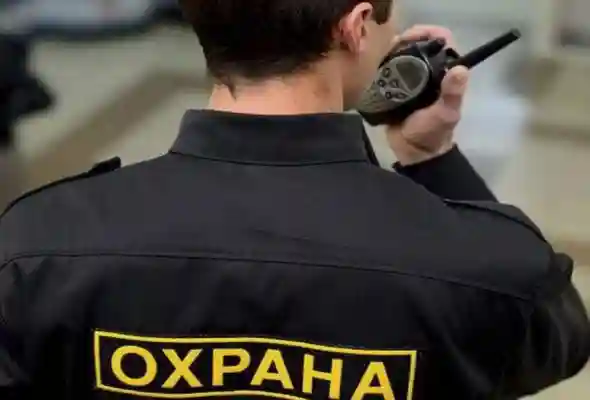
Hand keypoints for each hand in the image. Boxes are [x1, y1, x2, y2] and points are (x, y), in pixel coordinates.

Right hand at [386, 25, 469, 165]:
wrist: (413, 152)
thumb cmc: (433, 133)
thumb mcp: (445, 113)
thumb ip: (452, 94)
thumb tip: (460, 69)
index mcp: (446, 75)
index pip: (443, 42)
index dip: (431, 33)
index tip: (414, 37)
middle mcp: (431, 73)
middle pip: (421, 44)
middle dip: (408, 40)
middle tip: (393, 47)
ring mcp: (414, 80)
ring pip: (405, 55)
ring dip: (394, 51)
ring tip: (384, 57)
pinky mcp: (398, 88)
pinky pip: (392, 69)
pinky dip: (385, 64)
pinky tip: (378, 67)